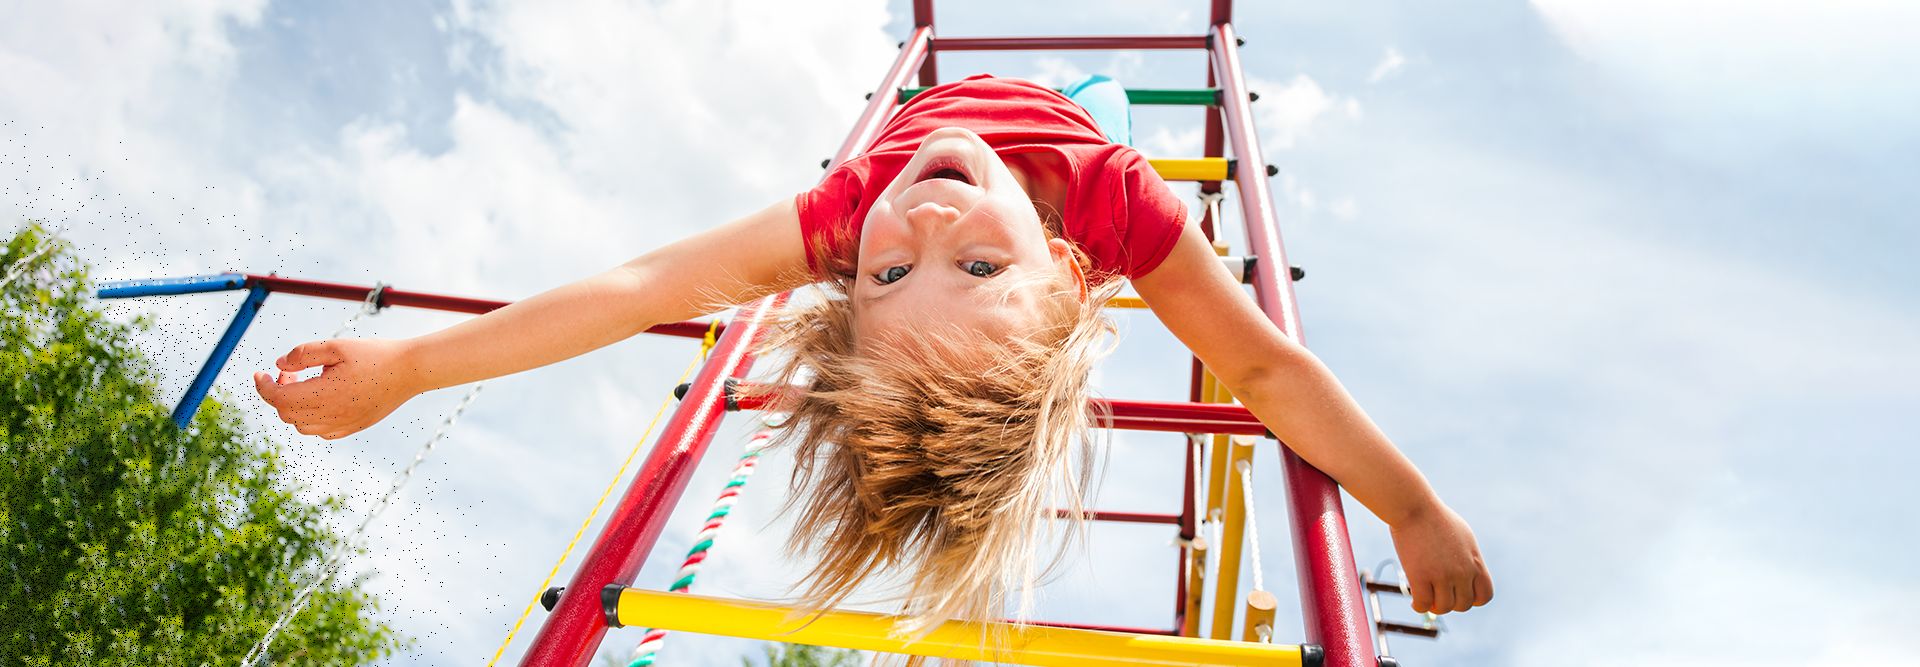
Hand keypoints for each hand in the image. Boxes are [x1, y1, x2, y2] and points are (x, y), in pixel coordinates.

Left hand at [254, 338, 421, 439]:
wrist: (410, 370)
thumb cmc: (375, 355)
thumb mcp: (336, 346)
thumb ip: (303, 354)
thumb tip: (279, 365)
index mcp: (325, 394)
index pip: (279, 399)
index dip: (263, 387)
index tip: (260, 374)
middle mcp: (332, 414)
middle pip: (287, 414)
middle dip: (278, 394)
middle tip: (289, 374)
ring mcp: (343, 424)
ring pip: (302, 426)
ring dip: (293, 407)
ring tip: (304, 385)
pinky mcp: (353, 427)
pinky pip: (321, 431)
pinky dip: (311, 419)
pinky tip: (321, 400)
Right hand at [1388, 503, 1492, 614]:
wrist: (1414, 507)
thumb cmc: (1435, 518)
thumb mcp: (1463, 536)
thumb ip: (1468, 558)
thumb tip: (1467, 575)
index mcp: (1475, 561)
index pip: (1484, 596)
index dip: (1472, 599)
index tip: (1459, 593)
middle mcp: (1462, 571)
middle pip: (1462, 605)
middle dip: (1450, 602)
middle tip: (1437, 594)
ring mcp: (1442, 575)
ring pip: (1442, 608)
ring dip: (1434, 606)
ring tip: (1426, 598)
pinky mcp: (1420, 576)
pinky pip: (1423, 604)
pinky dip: (1419, 606)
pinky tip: (1414, 601)